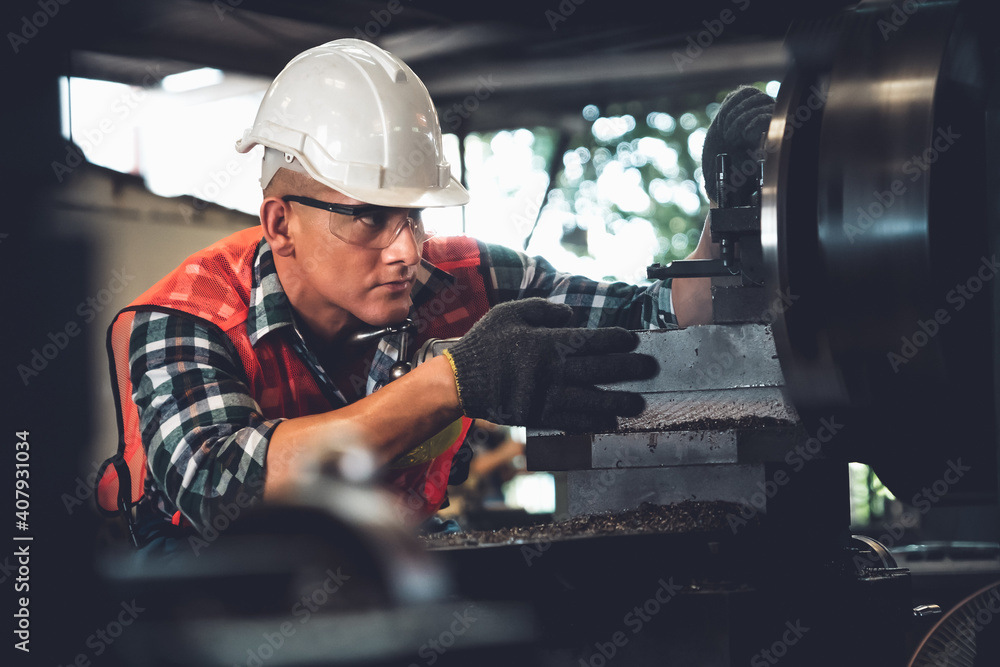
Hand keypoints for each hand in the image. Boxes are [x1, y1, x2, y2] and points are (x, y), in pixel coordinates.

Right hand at [443, 298, 656, 431]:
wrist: (460, 380)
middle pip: (598, 369)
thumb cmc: (486, 343)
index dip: (616, 339)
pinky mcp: (538, 415)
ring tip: (638, 403)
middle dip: (627, 368)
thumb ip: (542, 310)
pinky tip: (609, 422)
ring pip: (590, 399)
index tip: (634, 340)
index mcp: (547, 342)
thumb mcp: (509, 313)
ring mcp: (546, 395)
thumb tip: (571, 314)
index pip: (591, 340)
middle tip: (649, 368)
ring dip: (617, 401)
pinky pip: (571, 420)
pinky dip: (592, 422)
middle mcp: (551, 370)